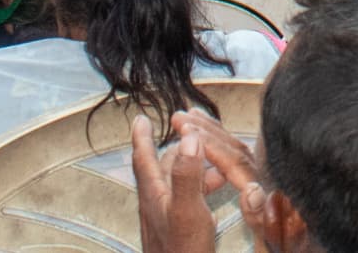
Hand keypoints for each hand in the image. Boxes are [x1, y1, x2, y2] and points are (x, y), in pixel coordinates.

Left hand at [132, 111, 268, 252]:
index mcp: (155, 194)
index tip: (140, 118)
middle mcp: (156, 203)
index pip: (144, 159)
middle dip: (177, 146)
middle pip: (163, 166)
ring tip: (217, 161)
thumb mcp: (188, 211)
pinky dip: (200, 185)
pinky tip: (216, 190)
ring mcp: (165, 217)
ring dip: (193, 166)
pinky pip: (186, 197)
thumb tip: (189, 137)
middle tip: (193, 131)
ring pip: (176, 182)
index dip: (142, 137)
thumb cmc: (182, 251)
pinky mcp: (177, 229)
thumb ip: (188, 175)